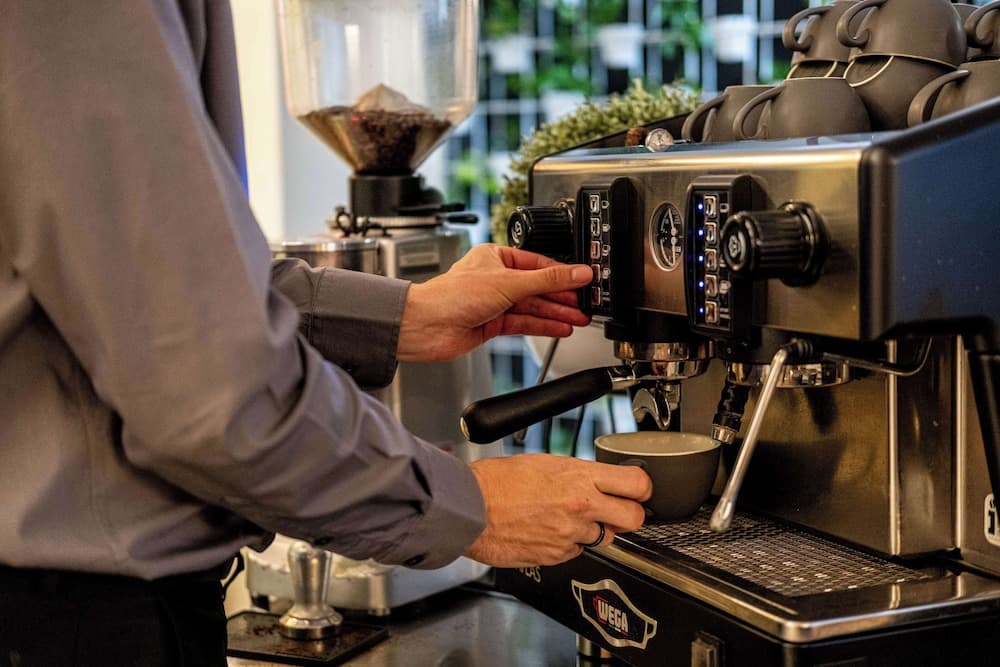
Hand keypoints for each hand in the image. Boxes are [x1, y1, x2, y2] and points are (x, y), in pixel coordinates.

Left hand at [397, 244, 592, 361]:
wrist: (427, 326)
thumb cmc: (452, 295)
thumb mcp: (510, 282)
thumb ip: (548, 280)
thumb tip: (577, 273)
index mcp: (496, 257)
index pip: (538, 264)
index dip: (562, 274)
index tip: (584, 280)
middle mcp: (495, 279)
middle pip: (537, 287)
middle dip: (562, 297)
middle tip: (586, 304)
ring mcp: (494, 303)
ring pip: (532, 306)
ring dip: (556, 313)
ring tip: (579, 318)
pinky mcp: (492, 324)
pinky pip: (524, 322)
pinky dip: (543, 325)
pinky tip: (560, 327)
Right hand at [463, 454, 651, 566]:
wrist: (470, 508)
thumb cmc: (497, 482)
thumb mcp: (545, 462)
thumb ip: (577, 474)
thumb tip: (595, 480)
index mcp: (579, 477)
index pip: (636, 484)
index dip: (643, 488)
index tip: (640, 489)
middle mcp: (581, 506)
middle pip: (634, 518)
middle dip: (629, 514)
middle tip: (619, 510)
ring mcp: (570, 534)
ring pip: (606, 538)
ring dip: (595, 530)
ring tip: (570, 518)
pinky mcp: (557, 556)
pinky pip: (578, 552)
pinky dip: (570, 544)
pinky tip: (551, 530)